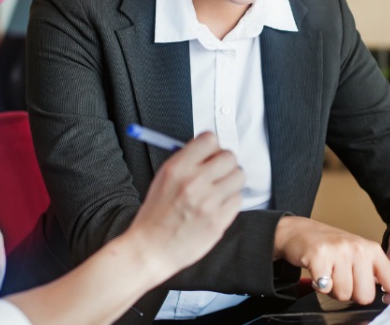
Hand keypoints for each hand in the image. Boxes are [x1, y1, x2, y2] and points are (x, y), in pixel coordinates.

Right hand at [127, 132, 243, 276]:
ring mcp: (208, 202)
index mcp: (177, 168)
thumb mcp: (162, 179)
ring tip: (218, 192)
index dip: (212, 147)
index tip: (211, 155)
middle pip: (229, 157)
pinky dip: (230, 202)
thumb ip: (186, 161)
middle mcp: (194, 182)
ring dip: (231, 182)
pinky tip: (216, 208)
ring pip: (238, 177)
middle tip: (218, 174)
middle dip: (225, 164)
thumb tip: (211, 149)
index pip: (210, 139)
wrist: (151, 249)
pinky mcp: (218, 220)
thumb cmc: (156, 215)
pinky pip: (238, 200)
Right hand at [273, 217, 389, 315]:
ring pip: (344, 294)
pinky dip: (320, 284)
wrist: (300, 231)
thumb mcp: (363, 253)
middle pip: (364, 295)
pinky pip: (325, 287)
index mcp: (371, 251)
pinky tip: (317, 271)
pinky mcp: (319, 256)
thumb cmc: (333, 245)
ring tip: (329, 272)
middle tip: (341, 276)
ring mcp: (339, 252)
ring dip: (334, 289)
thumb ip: (386, 269)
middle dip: (350, 292)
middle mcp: (358, 249)